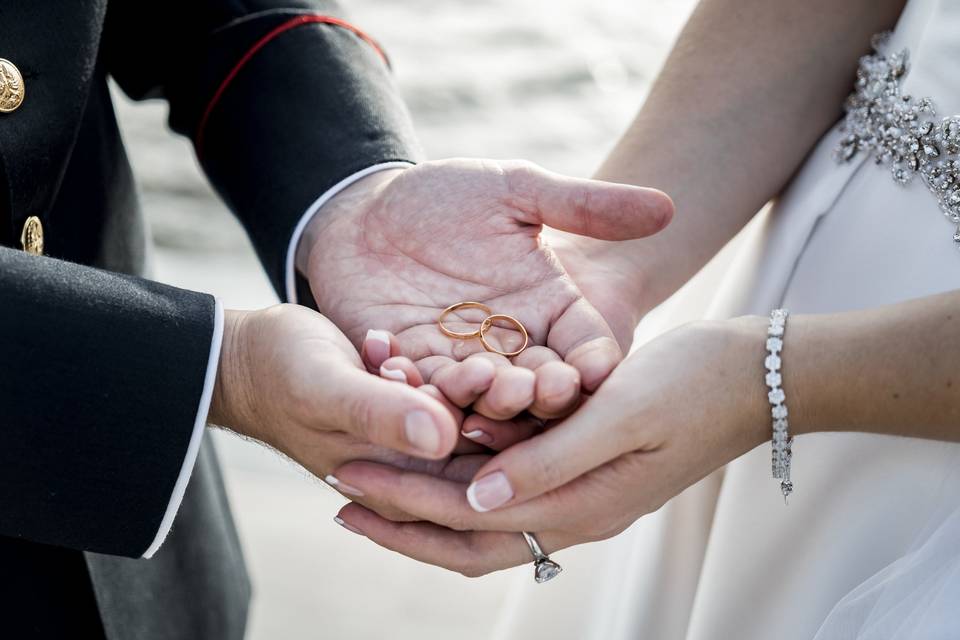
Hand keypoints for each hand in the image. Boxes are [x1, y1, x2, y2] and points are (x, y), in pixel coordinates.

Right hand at [208, 304, 463, 478]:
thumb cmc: (278, 375)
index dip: (496, 424)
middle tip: (462, 354)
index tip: (482, 372)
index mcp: (398, 488)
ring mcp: (410, 443)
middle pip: (479, 445)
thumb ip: (380, 415)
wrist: (245, 359)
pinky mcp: (408, 410)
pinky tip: (379, 342)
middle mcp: (409, 473)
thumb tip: (443, 436)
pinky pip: (442, 388)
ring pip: (464, 411)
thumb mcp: (325, 390)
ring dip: (447, 373)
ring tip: (396, 351)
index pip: (478, 475)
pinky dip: (424, 364)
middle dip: (477, 396)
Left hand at [297, 159, 672, 418]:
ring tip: (479, 383)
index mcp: (549, 309)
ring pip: (481, 397)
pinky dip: (416, 388)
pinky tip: (407, 374)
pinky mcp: (411, 371)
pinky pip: (418, 390)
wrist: (365, 210)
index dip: (591, 363)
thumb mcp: (516, 191)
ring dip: (482, 397)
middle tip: (534, 390)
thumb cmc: (445, 195)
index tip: (593, 371)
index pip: (584, 347)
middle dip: (538, 392)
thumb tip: (667, 207)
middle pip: (538, 385)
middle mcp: (512, 346)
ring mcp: (462, 364)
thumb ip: (583, 205)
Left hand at [324, 318, 770, 576]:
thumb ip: (551, 460)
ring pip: (482, 514)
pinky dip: (462, 473)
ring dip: (424, 499)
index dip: (402, 500)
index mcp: (578, 505)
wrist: (755, 378)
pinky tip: (436, 447)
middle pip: (465, 533)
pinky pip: (507, 484)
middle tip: (337, 489)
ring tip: (371, 476)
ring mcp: (578, 492)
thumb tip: (476, 500)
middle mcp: (571, 509)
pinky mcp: (582, 466)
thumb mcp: (623, 415)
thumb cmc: (695, 387)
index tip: (344, 476)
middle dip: (399, 514)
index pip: (467, 516)